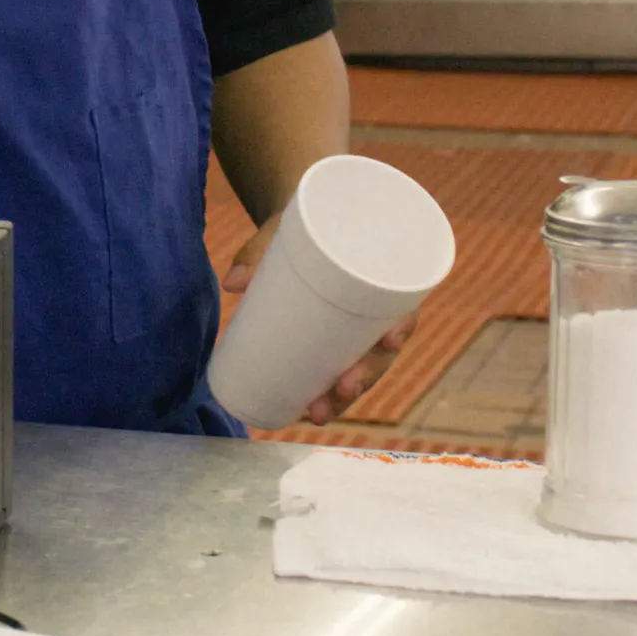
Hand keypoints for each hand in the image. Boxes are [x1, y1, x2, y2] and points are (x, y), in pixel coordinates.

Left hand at [223, 222, 414, 426]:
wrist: (296, 222)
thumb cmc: (300, 225)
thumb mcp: (282, 230)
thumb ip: (258, 252)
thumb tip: (233, 284)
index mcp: (380, 277)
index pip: (404, 306)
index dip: (401, 327)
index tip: (390, 341)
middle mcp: (374, 310)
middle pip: (381, 351)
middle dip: (366, 377)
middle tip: (342, 389)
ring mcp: (352, 328)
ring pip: (359, 369)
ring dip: (343, 396)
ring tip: (317, 413)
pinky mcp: (330, 337)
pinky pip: (335, 368)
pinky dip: (325, 391)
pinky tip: (310, 411)